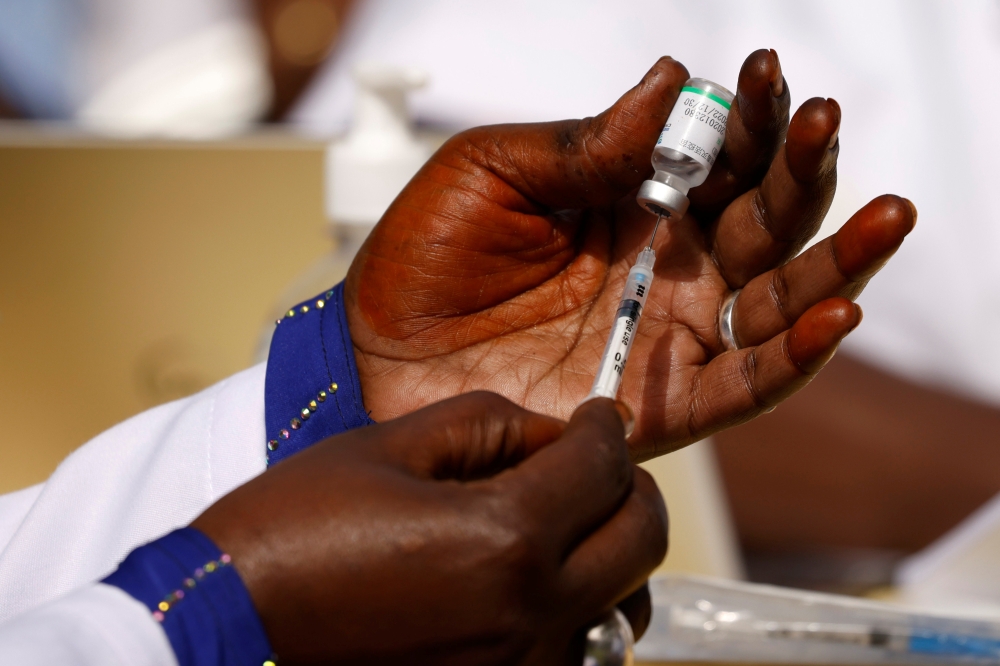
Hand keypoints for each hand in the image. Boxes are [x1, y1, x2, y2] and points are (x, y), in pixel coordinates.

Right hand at [193, 393, 665, 664]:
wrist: (230, 627)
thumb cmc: (296, 529)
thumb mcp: (389, 448)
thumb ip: (490, 425)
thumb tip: (557, 434)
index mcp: (504, 540)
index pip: (603, 468)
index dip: (607, 429)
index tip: (601, 416)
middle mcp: (531, 617)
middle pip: (642, 540)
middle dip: (630, 487)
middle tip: (597, 463)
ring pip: (627, 606)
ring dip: (614, 556)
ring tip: (568, 525)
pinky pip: (581, 653)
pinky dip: (580, 612)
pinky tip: (538, 585)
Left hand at [344, 49, 915, 460]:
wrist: (373, 354)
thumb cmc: (424, 257)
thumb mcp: (491, 173)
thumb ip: (585, 144)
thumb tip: (673, 80)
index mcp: (632, 206)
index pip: (718, 158)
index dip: (751, 119)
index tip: (767, 75)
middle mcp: (666, 271)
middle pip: (765, 222)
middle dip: (806, 173)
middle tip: (825, 124)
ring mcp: (666, 338)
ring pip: (777, 302)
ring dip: (837, 262)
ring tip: (885, 216)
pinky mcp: (657, 406)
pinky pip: (743, 385)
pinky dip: (794, 357)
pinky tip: (834, 316)